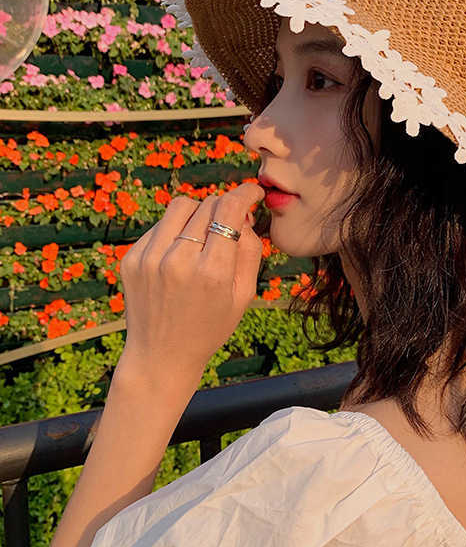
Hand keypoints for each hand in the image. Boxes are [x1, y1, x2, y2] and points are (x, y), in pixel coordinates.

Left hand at [115, 182, 265, 390]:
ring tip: (203, 234)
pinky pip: (160, 225)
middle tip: (230, 225)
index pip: (229, 209)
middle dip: (225, 208)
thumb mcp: (244, 295)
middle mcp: (178, 261)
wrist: (161, 356)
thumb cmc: (210, 326)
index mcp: (212, 272)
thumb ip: (249, 250)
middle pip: (208, 205)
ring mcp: (149, 259)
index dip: (245, 192)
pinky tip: (180, 253)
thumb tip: (243, 214)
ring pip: (181, 206)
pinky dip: (176, 230)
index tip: (253, 191)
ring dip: (198, 212)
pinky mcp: (131, 259)